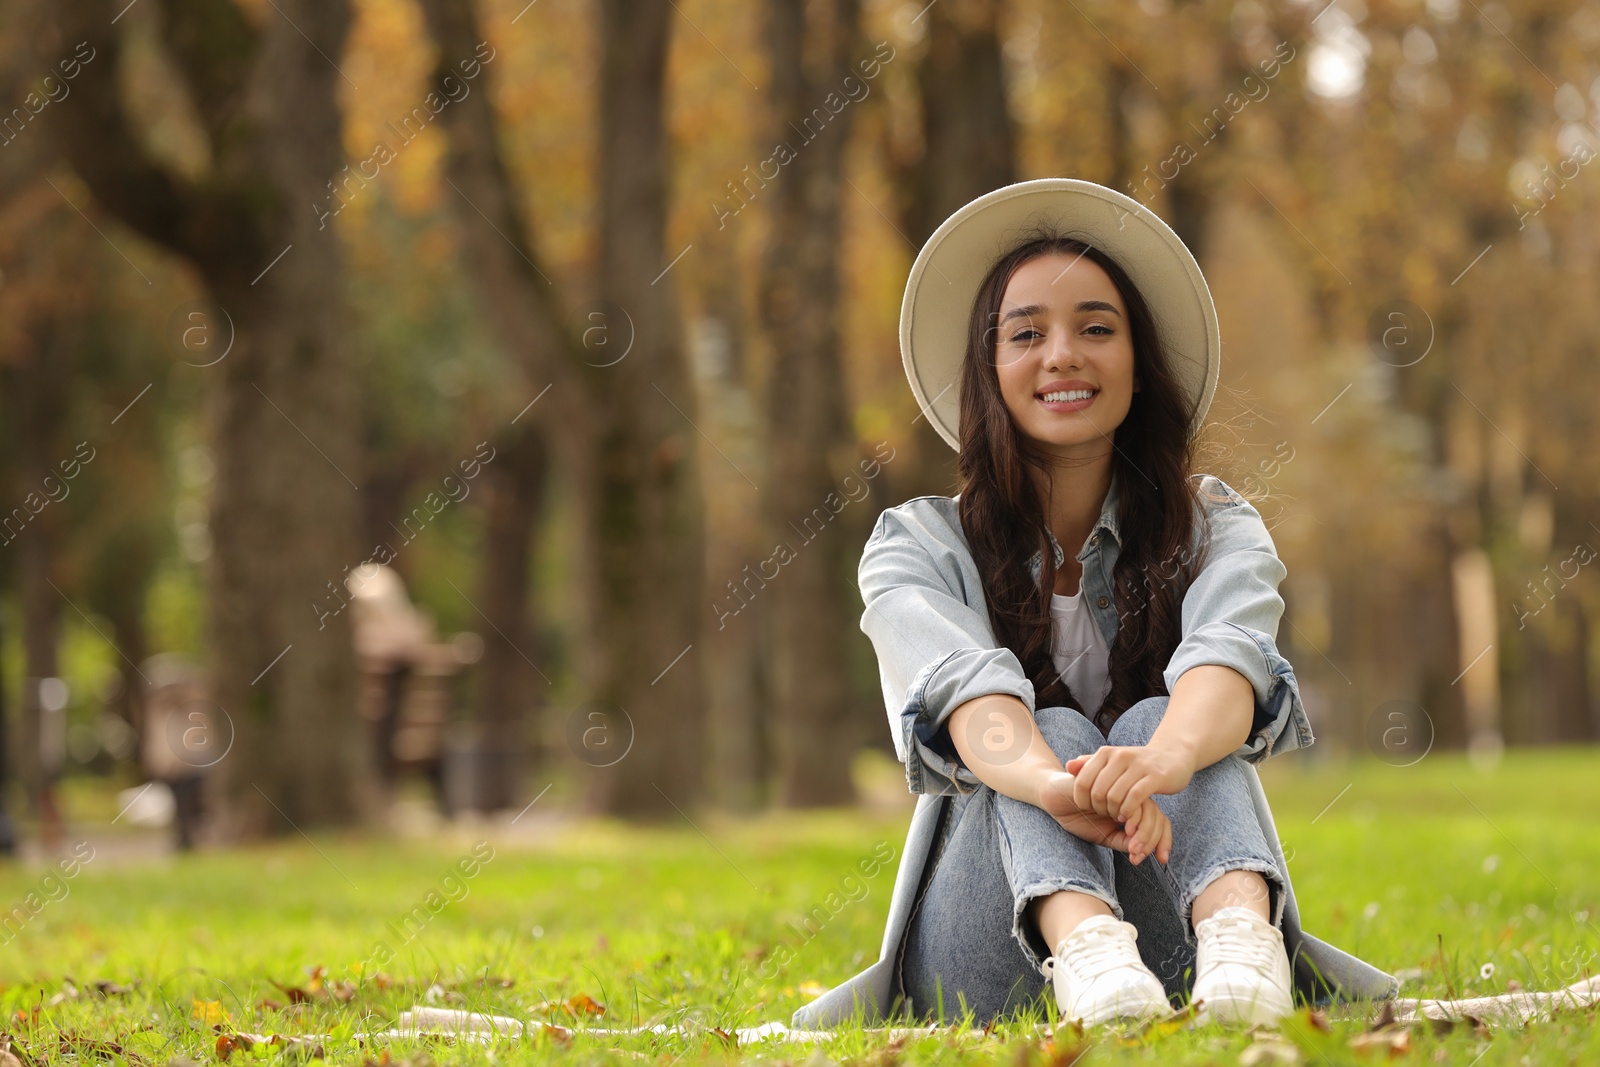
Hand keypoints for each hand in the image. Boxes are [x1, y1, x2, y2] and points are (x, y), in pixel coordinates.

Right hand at [1035, 770, 1169, 864]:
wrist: (1055, 800)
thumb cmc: (1079, 817)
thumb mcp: (1104, 835)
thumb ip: (1123, 841)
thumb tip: (1142, 852)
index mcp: (1134, 810)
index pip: (1159, 823)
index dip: (1163, 841)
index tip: (1162, 860)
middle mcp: (1132, 798)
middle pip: (1157, 816)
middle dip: (1153, 839)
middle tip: (1139, 854)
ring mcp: (1124, 789)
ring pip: (1147, 808)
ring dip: (1143, 831)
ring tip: (1132, 847)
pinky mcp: (1113, 782)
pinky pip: (1129, 797)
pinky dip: (1130, 813)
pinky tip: (1120, 823)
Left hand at [1065, 742, 1193, 822]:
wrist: (1173, 756)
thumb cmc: (1137, 764)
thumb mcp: (1112, 761)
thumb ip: (1090, 764)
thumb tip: (1069, 766)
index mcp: (1106, 753)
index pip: (1083, 780)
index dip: (1082, 799)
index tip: (1087, 808)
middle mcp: (1120, 756)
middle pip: (1098, 791)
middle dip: (1098, 808)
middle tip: (1104, 815)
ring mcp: (1138, 766)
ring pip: (1115, 796)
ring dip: (1113, 812)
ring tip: (1116, 817)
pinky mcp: (1155, 777)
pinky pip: (1134, 798)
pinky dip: (1127, 812)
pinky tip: (1127, 818)